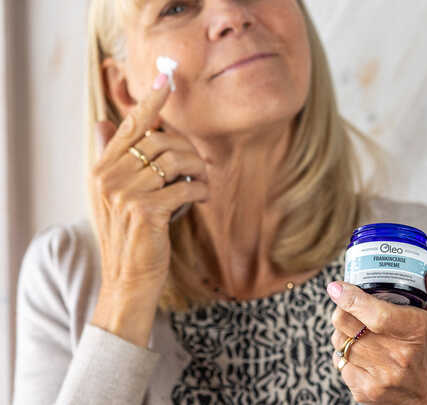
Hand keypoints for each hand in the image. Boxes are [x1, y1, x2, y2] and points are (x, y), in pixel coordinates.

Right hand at [89, 73, 208, 346]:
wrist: (128, 279)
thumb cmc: (130, 236)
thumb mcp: (116, 195)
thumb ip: (113, 159)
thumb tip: (104, 122)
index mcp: (102, 169)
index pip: (128, 127)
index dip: (150, 104)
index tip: (166, 81)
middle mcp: (109, 177)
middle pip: (160, 141)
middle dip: (188, 149)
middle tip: (200, 165)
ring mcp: (125, 194)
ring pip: (174, 160)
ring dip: (197, 169)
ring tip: (202, 182)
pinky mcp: (145, 211)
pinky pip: (184, 186)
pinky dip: (200, 189)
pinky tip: (201, 197)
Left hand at [327, 269, 426, 403]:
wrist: (419, 395)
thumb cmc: (422, 348)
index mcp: (414, 333)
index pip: (378, 315)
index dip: (352, 299)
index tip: (337, 287)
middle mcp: (396, 356)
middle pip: (347, 323)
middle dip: (341, 309)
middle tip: (347, 302)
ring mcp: (379, 376)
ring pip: (339, 340)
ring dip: (342, 330)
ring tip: (356, 327)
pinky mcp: (363, 390)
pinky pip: (339, 361)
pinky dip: (343, 352)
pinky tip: (357, 350)